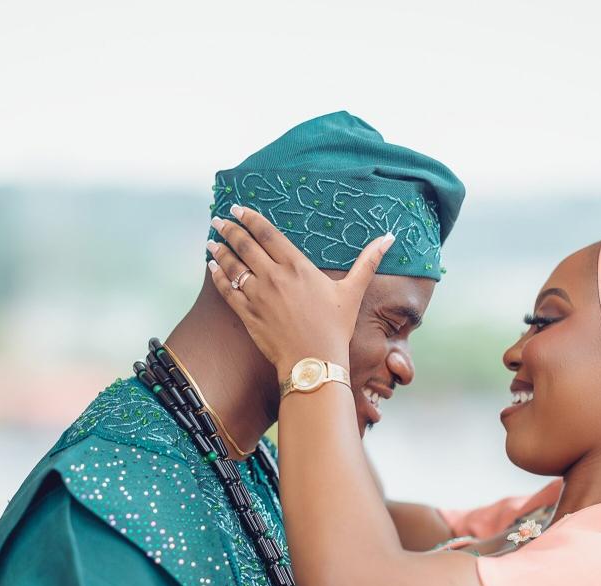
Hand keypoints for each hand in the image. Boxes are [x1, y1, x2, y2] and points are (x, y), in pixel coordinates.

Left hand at [207, 205, 394, 375]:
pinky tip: (212, 267)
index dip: (251, 219)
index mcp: (297, 266)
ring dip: (220, 250)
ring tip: (211, 240)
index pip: (267, 234)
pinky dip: (218, 276)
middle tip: (219, 220)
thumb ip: (368, 261)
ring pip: (233, 266)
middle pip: (245, 245)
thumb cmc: (335, 328)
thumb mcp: (353, 291)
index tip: (239, 209)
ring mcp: (258, 295)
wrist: (314, 362)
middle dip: (229, 230)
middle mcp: (274, 276)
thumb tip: (389, 237)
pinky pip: (228, 290)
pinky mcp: (248, 314)